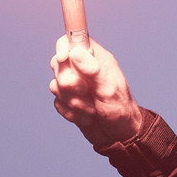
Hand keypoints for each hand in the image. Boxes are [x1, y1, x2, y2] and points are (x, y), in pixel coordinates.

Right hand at [49, 34, 147, 148]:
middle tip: (85, 92)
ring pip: (56, 84)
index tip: (63, 58)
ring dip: (72, 102)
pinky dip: (70, 112)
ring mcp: (75, 84)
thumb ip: (93, 70)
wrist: (119, 136)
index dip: (63, 46)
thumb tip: (76, 52)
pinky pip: (57, 102)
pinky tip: (86, 117)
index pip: (72, 40)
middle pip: (58, 63)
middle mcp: (84, 69)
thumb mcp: (110, 89)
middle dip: (69, 82)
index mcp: (97, 59)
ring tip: (91, 110)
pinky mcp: (68, 100)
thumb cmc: (121, 110)